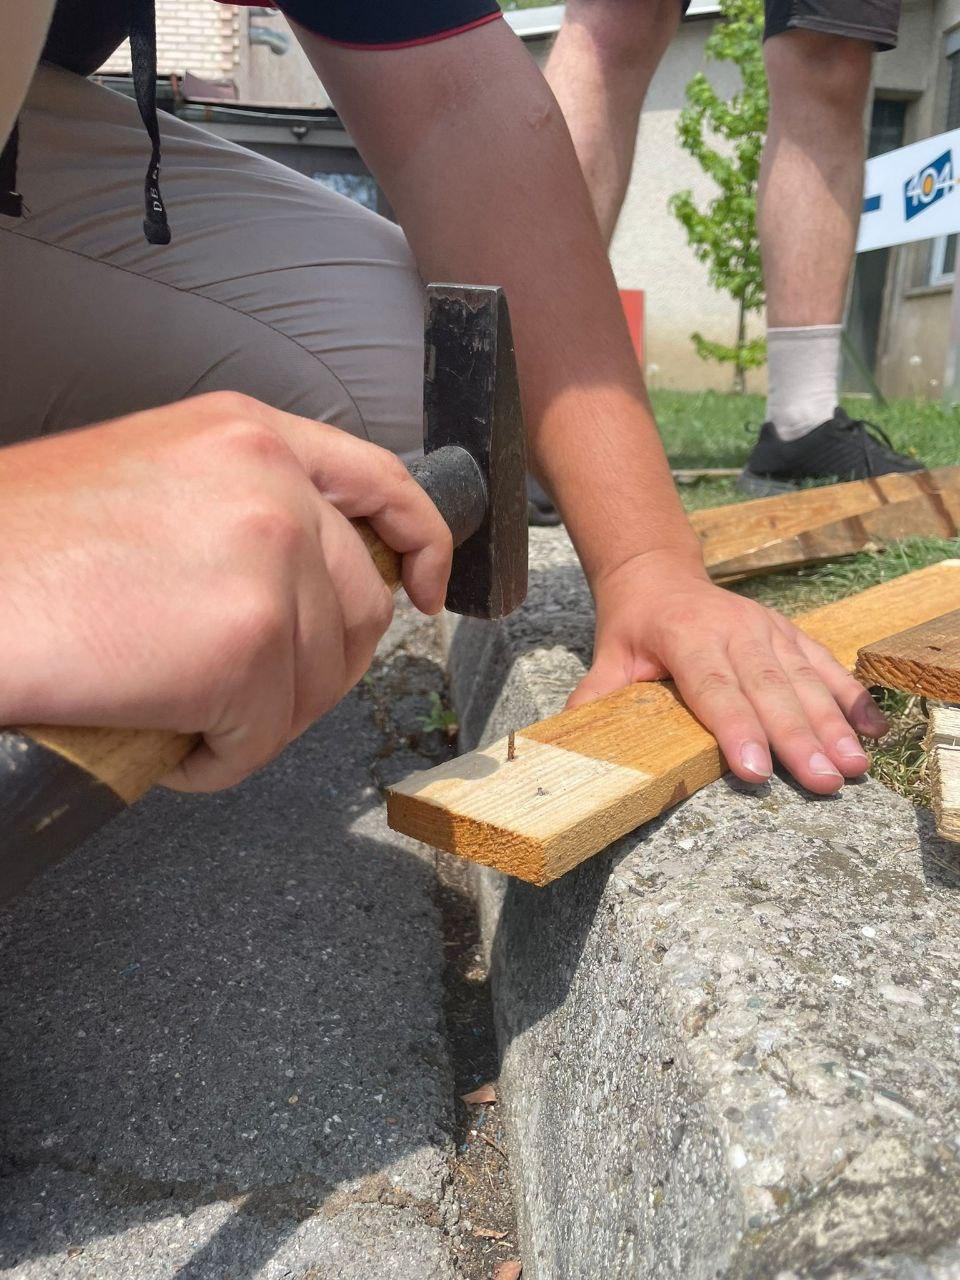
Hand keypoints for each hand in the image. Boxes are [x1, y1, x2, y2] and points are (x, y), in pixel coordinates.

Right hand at [0, 392, 451, 790]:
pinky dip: (220, 760)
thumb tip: (296, 575)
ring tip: (178, 711)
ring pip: (314, 680)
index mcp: (246, 434)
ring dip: (254, 717)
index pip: (379, 482)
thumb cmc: (18, 549)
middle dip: (314, 665)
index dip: (419, 541)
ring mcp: (267, 565)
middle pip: (358, 604)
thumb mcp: (146, 479)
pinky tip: (164, 740)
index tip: (427, 586)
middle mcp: (272, 486)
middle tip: (247, 691)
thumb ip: (236, 505)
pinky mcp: (246, 649)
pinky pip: (266, 737)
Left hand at [569, 552, 888, 794]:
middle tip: (823, 781)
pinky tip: (874, 730)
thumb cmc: (633, 626)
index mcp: (686, 636)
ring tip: (853, 765)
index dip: (735, 730)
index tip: (755, 770)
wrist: (660, 574)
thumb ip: (595, 698)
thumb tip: (569, 743)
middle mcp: (734, 629)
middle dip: (797, 738)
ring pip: (803, 679)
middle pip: (768, 690)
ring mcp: (767, 629)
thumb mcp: (607, 657)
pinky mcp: (789, 633)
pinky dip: (851, 696)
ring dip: (832, 724)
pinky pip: (824, 665)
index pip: (714, 689)